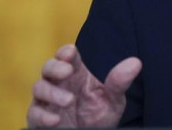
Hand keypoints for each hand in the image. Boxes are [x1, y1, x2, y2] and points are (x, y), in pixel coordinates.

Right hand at [27, 44, 141, 127]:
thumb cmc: (100, 115)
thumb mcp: (113, 100)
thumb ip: (120, 82)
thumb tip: (136, 62)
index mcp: (77, 73)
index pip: (67, 56)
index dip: (66, 52)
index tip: (70, 52)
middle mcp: (59, 83)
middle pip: (48, 67)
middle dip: (55, 67)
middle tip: (67, 72)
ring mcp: (47, 100)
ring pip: (39, 88)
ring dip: (52, 93)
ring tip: (69, 101)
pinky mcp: (39, 118)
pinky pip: (34, 113)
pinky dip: (43, 115)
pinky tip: (56, 119)